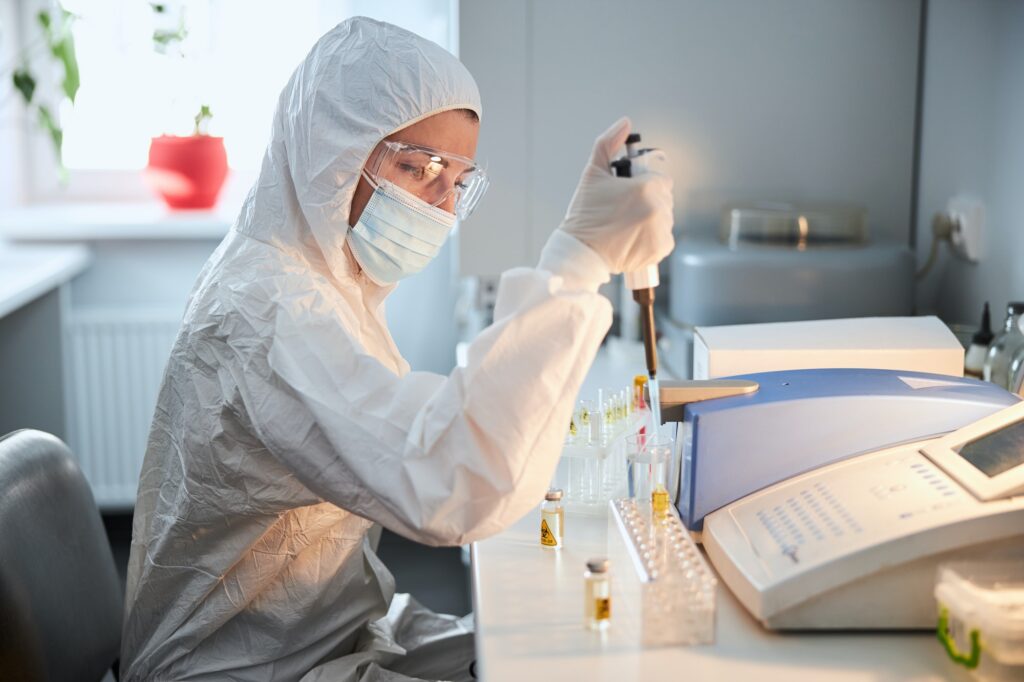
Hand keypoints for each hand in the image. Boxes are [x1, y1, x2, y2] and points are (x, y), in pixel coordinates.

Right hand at [557, 117, 674, 274]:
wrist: (581, 251)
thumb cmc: (585, 215)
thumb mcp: (593, 173)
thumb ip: (608, 143)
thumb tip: (624, 124)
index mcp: (646, 187)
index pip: (662, 179)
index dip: (646, 184)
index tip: (632, 193)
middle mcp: (657, 209)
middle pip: (664, 199)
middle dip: (649, 201)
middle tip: (626, 210)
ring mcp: (660, 230)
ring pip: (665, 218)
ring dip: (652, 220)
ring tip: (628, 225)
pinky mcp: (660, 249)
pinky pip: (665, 238)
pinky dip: (653, 239)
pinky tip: (634, 238)